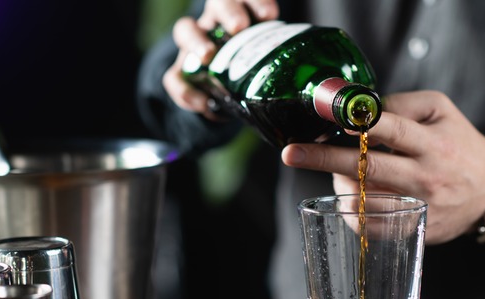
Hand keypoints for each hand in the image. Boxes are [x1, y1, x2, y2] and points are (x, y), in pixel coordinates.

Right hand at [162, 0, 278, 117]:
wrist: (225, 97)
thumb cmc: (253, 70)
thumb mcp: (269, 60)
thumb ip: (281, 59)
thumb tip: (311, 77)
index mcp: (241, 13)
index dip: (256, 1)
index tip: (269, 16)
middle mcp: (215, 23)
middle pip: (215, 4)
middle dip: (227, 11)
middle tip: (239, 27)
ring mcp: (193, 46)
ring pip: (185, 30)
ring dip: (197, 40)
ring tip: (209, 54)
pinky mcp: (181, 72)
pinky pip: (173, 78)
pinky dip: (186, 91)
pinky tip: (203, 102)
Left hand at [281, 90, 484, 244]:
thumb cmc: (458, 143)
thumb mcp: (441, 111)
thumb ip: (402, 104)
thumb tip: (360, 108)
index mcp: (433, 142)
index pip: (390, 129)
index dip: (357, 123)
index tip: (327, 119)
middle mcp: (426, 175)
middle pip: (368, 167)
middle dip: (325, 159)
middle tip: (292, 153)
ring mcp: (420, 206)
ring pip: (364, 199)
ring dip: (339, 184)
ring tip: (337, 172)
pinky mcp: (414, 229)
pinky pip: (370, 225)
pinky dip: (350, 210)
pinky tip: (349, 197)